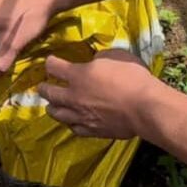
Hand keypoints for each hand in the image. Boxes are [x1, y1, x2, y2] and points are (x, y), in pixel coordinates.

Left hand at [38, 49, 159, 138]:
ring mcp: (80, 116)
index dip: (50, 63)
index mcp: (77, 75)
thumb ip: (100, 58)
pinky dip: (70, 123)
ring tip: (51, 106)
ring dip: (52, 108)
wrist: (144, 108)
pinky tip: (72, 121)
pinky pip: (74, 128)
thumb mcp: (115, 56)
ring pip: (57, 114)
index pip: (53, 67)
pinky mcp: (90, 130)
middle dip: (43, 88)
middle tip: (42, 87)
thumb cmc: (132, 77)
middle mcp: (72, 96)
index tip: (51, 62)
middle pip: (49, 93)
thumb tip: (95, 62)